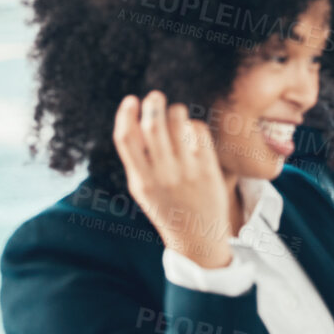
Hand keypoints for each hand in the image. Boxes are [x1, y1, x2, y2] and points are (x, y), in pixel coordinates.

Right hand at [113, 91, 233, 269]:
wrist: (197, 237)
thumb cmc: (166, 205)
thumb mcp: (143, 188)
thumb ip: (137, 157)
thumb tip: (132, 113)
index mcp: (141, 181)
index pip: (125, 139)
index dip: (125, 114)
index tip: (130, 100)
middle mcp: (162, 175)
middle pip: (152, 125)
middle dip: (153, 103)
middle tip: (155, 96)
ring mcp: (187, 171)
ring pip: (178, 121)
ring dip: (175, 111)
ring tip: (175, 115)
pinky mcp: (208, 168)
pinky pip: (198, 131)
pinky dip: (193, 126)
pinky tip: (191, 134)